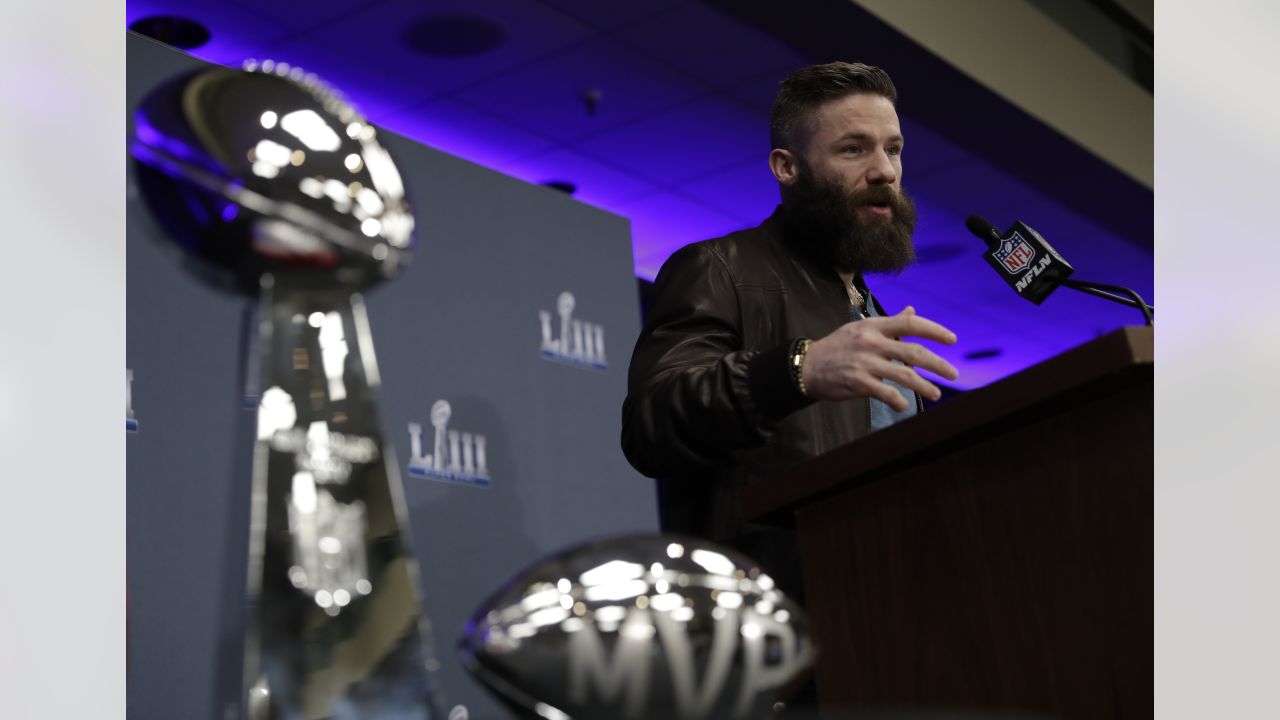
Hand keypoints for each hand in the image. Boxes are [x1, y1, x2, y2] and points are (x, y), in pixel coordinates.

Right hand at [801, 306, 958, 410]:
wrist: (807, 366)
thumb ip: (889, 323)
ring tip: (937, 394)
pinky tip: (903, 405)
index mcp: (874, 326)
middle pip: (913, 352)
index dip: (934, 331)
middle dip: (938, 364)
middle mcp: (872, 343)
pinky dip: (898, 401)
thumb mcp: (861, 328)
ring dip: (924, 386)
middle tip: (954, 374)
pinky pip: (885, 393)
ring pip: (904, 375)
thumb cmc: (837, 346)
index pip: (910, 324)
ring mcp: (865, 363)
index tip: (952, 340)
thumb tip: (912, 310)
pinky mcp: (858, 382)